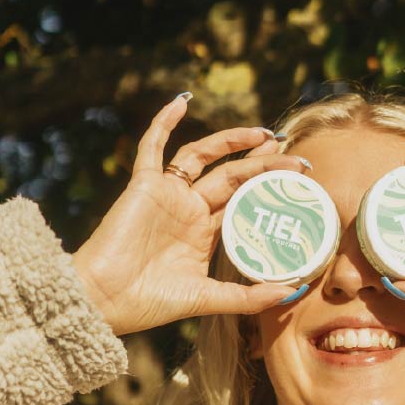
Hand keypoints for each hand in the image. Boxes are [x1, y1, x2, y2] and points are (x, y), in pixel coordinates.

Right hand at [71, 95, 311, 334]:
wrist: (105, 299)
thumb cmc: (149, 302)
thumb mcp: (206, 299)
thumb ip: (246, 297)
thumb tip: (290, 291)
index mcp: (204, 233)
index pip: (244, 201)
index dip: (269, 187)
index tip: (299, 178)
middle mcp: (189, 210)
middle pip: (232, 176)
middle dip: (262, 162)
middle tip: (292, 152)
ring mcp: (167, 194)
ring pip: (203, 156)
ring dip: (231, 140)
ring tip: (262, 133)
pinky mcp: (143, 185)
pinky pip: (152, 147)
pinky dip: (164, 122)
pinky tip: (181, 102)